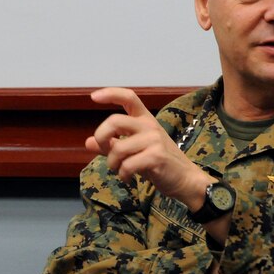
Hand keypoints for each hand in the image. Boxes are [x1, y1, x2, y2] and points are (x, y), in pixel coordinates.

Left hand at [85, 87, 211, 208]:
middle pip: (114, 121)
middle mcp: (150, 125)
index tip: (93, 96)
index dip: (110, 94)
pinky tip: (127, 177)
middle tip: (105, 151)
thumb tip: (88, 142)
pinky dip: (122, 174)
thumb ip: (111, 145)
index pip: (128, 97)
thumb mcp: (133, 151)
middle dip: (102, 137)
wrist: (185, 179)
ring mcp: (154, 140)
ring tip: (119, 170)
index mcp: (145, 119)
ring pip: (118, 148)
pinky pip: (127, 164)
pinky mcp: (156, 156)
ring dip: (112, 163)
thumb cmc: (158, 163)